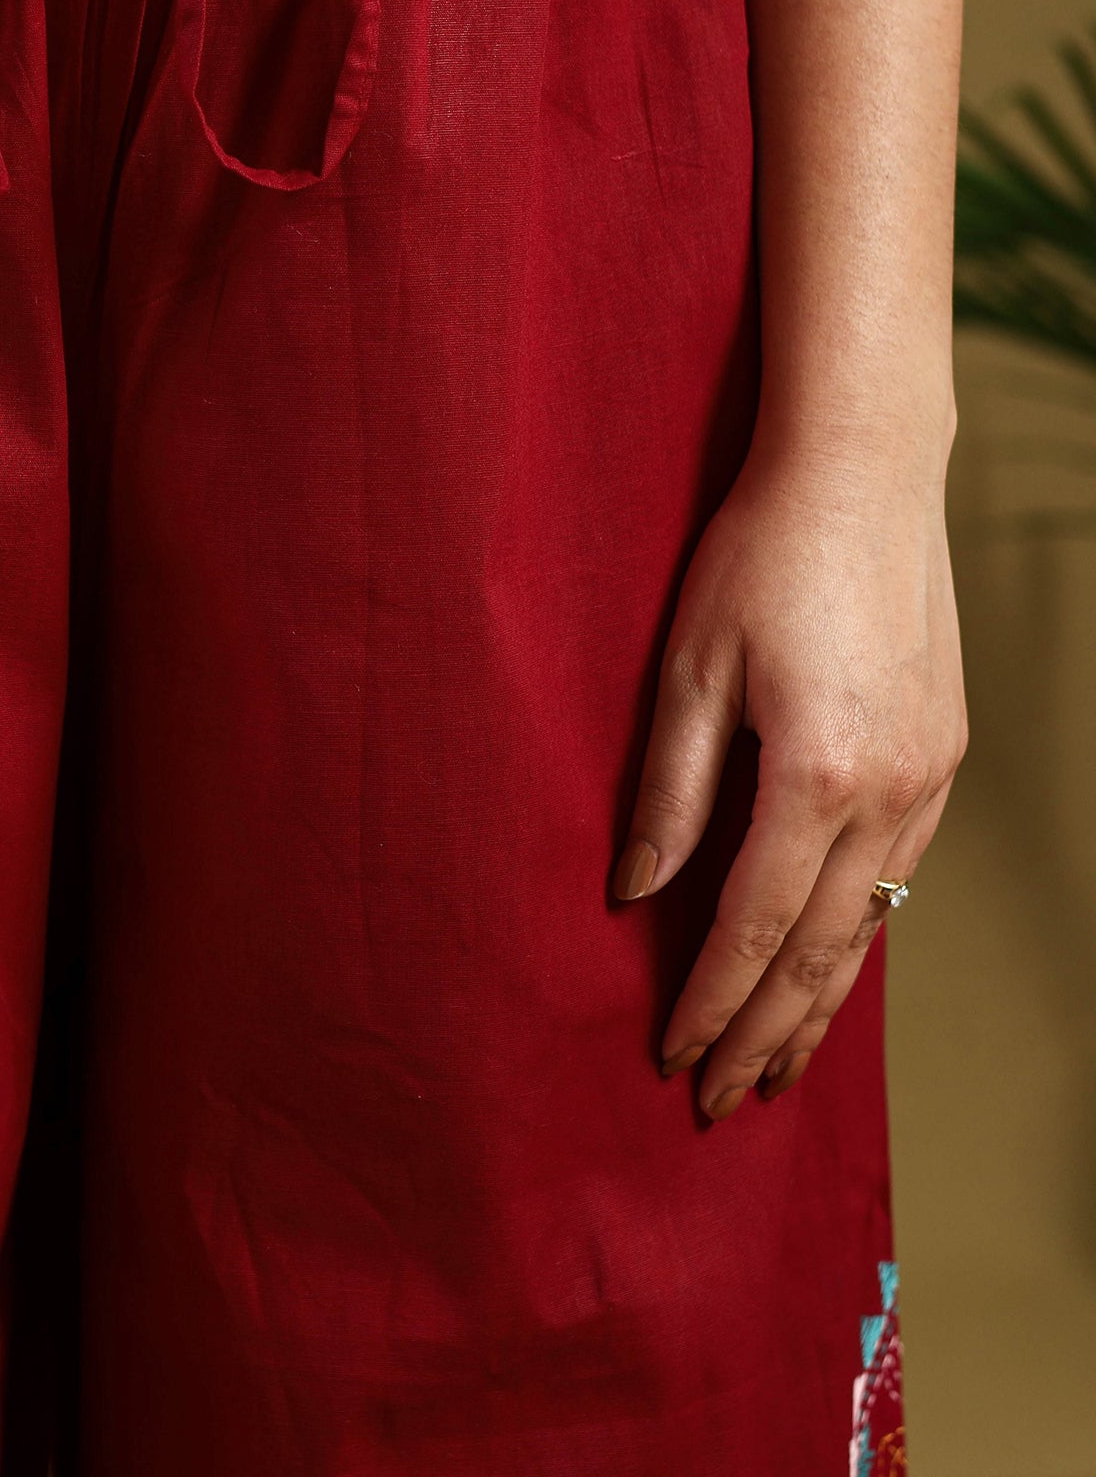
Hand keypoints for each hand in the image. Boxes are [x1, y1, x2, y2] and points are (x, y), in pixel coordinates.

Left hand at [611, 430, 966, 1119]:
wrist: (862, 475)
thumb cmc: (757, 558)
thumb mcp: (687, 667)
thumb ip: (668, 792)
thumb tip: (636, 894)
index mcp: (816, 773)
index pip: (753, 925)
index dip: (711, 1001)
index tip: (672, 1057)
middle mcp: (890, 792)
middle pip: (821, 950)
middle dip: (767, 1034)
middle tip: (721, 1102)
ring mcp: (929, 778)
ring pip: (870, 924)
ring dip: (822, 1003)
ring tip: (779, 1069)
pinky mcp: (942, 757)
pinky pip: (897, 877)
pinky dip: (858, 936)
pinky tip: (831, 966)